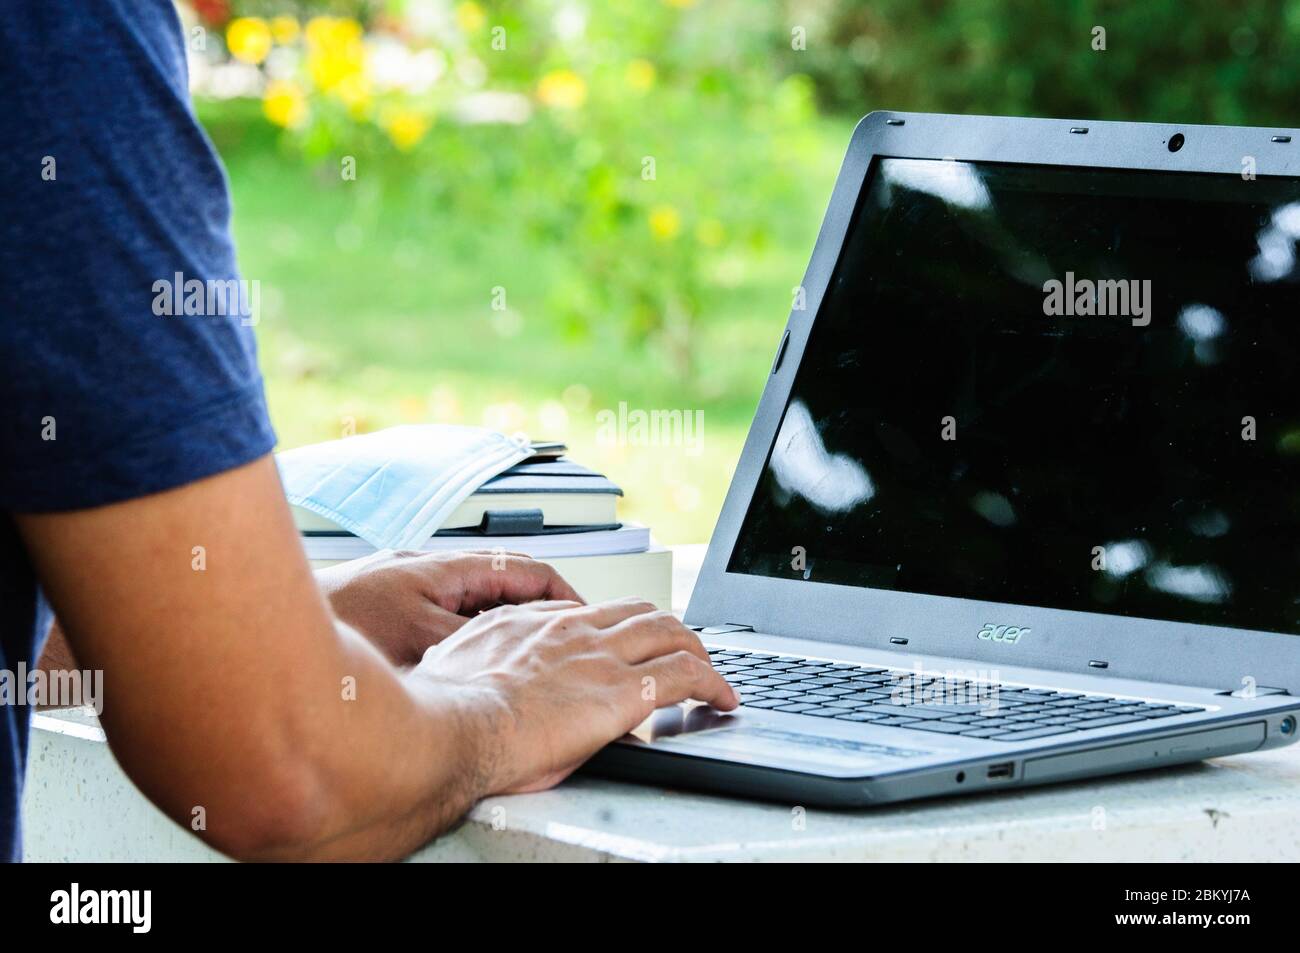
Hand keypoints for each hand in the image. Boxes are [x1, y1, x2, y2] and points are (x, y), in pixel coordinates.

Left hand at [316, 550, 582, 665]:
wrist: (264, 624)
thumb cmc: (334, 621)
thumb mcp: (419, 638)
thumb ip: (471, 640)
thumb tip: (513, 652)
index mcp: (446, 568)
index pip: (527, 569)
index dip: (564, 594)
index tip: (586, 617)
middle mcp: (428, 571)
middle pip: (505, 584)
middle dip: (540, 612)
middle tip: (567, 641)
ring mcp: (407, 587)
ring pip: (474, 603)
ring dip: (502, 625)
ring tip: (525, 658)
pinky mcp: (386, 606)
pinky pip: (445, 617)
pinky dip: (467, 636)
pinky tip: (465, 665)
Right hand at [414, 597, 739, 793]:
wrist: (449, 730)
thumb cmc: (442, 712)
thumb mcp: (455, 670)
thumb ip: (481, 666)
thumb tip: (482, 681)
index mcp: (529, 624)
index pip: (586, 611)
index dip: (612, 627)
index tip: (619, 643)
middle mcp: (571, 630)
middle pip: (637, 611)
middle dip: (664, 628)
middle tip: (679, 647)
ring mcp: (600, 657)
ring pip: (669, 631)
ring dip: (696, 649)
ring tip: (710, 671)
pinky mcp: (623, 691)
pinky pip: (686, 674)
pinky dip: (712, 683)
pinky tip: (722, 698)